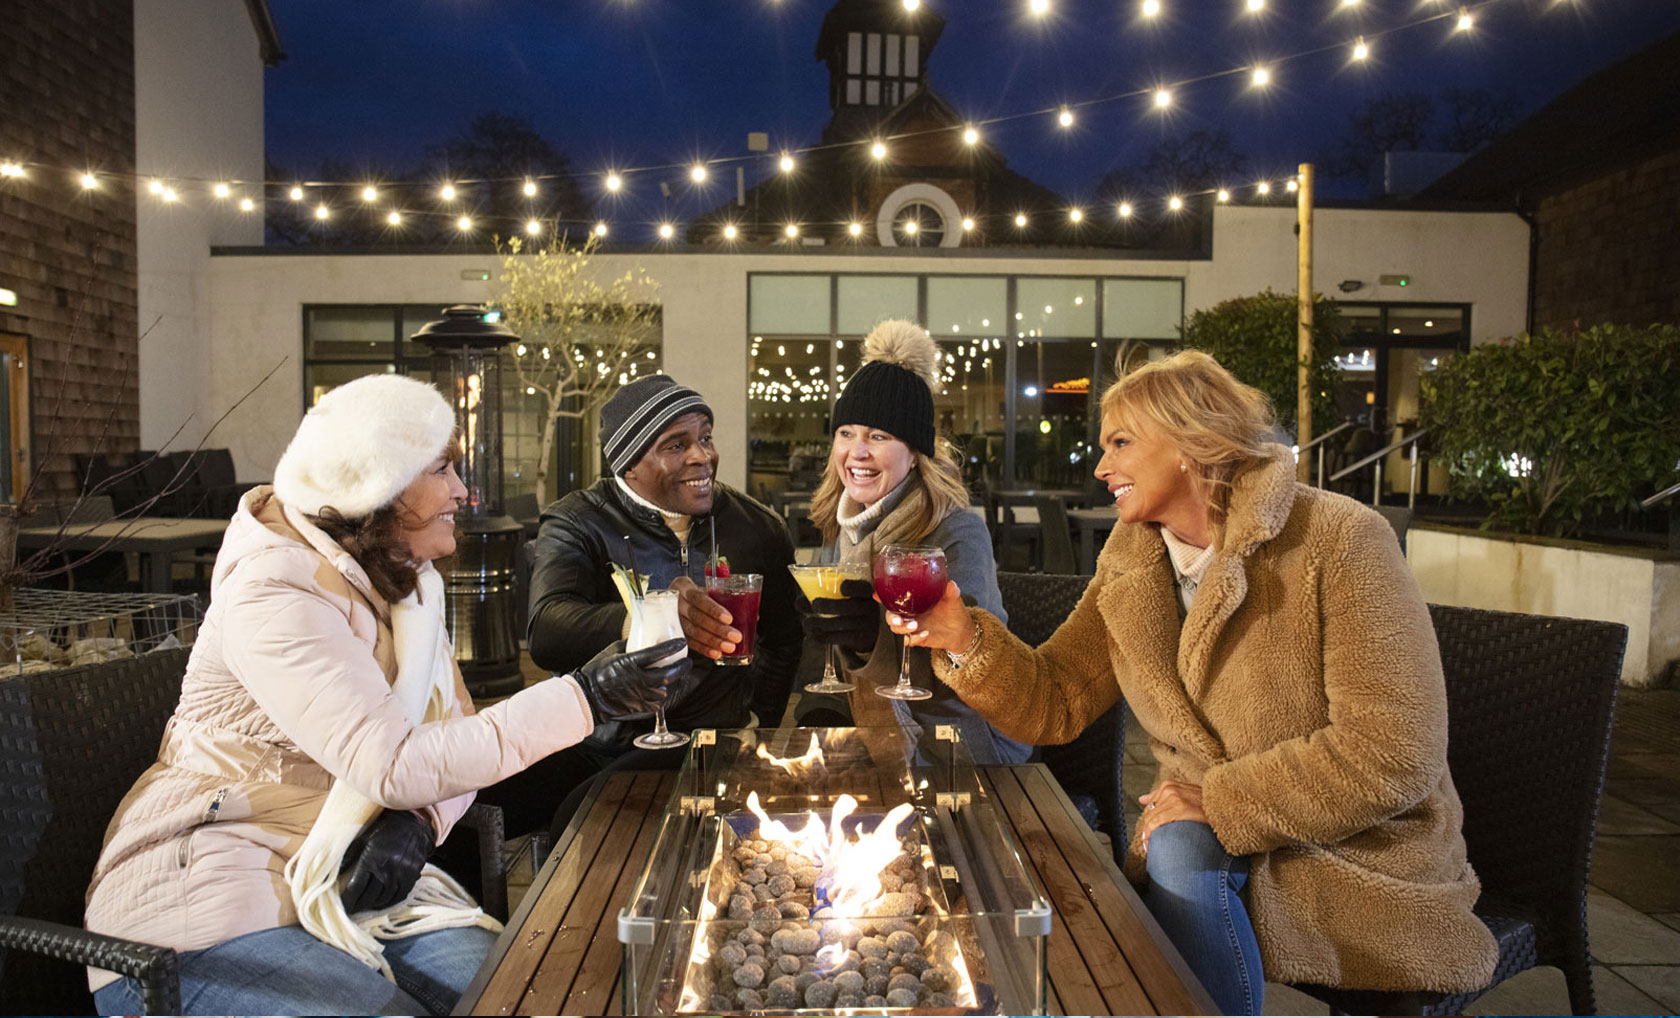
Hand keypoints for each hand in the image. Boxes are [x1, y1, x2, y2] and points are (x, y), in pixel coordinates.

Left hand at [340, 810, 434, 913]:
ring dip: (372, 905)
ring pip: (384, 898)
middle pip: (369, 896)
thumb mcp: (363, 838)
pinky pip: (399, 896)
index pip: (356, 887)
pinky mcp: (412, 876)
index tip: (341, 907)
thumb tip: (333, 872)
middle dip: (358, 905)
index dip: (347, 900)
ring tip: (364, 906)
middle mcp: (388, 869)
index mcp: (372, 859)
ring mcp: (402, 874)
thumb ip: (349, 856)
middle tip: (350, 910)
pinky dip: (389, 903)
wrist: (414, 824)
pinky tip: (381, 903)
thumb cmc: (385, 830)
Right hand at [573, 638, 689, 721]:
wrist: (587, 696)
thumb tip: (640, 637)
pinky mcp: (637, 706)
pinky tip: (659, 691)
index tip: (681, 642)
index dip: (672, 647)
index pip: (657, 653)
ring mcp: (638, 695)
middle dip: (681, 668)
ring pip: (664, 690)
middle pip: (667, 674)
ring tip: (673, 676)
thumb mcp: (612, 651)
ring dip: (670, 683)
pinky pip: (656, 704)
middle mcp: (637, 679)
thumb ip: (629, 645)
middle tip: (687, 662)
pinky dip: (660, 698)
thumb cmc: (596, 672)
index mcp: (629, 662)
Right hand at [668, 575, 738, 659]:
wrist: (672, 599)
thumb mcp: (704, 588)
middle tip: (734, 636)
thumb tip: (752, 614)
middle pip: (696, 616)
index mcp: (683, 586)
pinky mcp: (673, 633)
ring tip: (728, 647)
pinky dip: (703, 649)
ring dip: (712, 641)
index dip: (713, 609)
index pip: (698, 597)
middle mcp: (675, 602)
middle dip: (717, 629)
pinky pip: (689, 642)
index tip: (729, 619)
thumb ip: (724, 598)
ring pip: (692, 631)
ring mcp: (672, 619)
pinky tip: (715, 652)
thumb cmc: (694, 593)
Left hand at [803, 578, 880, 653]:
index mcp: (865, 591)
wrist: (863, 630)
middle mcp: (870, 607)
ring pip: (844, 624)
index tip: (840, 587)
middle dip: (829, 606)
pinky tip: (813, 634)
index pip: (862, 587)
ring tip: (807, 622)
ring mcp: (868, 624)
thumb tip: (800, 602)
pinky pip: (842, 639)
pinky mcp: (862, 640)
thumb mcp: (838, 597)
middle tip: (815, 605)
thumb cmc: (846, 606)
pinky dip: (825, 637)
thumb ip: (818, 595)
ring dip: (822, 623)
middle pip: (850, 607)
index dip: (852, 587)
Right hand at [883, 580, 975, 653]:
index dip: (883, 596)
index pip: (894, 597)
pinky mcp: (918, 638)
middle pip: (891, 615)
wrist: (961, 630)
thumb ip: (951, 591)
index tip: (877, 595)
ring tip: (915, 626)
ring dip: (903, 628)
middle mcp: (910, 613)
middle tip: (900, 620)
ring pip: (897, 629)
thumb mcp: (953, 598)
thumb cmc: (953, 611)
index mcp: (914, 601)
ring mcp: (913, 626)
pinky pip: (909, 640)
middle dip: (892, 618)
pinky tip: (925, 634)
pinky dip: (915, 638)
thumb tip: (950, 584)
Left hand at [1138, 780, 1207, 851]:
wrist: (1225, 807)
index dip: (1148, 822)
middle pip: (1149, 814)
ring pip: (1151, 820)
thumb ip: (1162, 796)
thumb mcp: (1184, 796)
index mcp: (1169, 786)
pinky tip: (1151, 846)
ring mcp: (1174, 797)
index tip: (1148, 834)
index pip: (1150, 806)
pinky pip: (1156, 823)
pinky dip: (1151, 835)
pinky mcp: (1180, 808)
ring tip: (1150, 847)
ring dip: (1148, 836)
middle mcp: (1169, 789)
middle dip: (1148, 830)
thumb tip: (1142, 799)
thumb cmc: (1205, 806)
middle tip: (1149, 844)